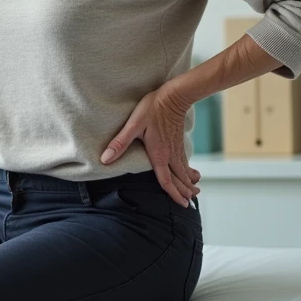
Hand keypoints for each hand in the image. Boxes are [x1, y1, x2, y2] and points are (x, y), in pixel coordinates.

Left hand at [100, 87, 200, 206]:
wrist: (174, 96)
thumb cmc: (153, 109)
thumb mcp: (133, 125)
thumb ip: (120, 143)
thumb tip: (105, 159)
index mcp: (160, 155)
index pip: (167, 180)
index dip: (173, 194)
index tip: (181, 204)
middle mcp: (171, 154)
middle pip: (179, 178)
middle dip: (184, 192)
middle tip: (189, 205)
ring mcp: (176, 148)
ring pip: (184, 170)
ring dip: (189, 182)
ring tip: (195, 192)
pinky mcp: (178, 141)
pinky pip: (185, 161)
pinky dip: (190, 170)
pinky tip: (192, 172)